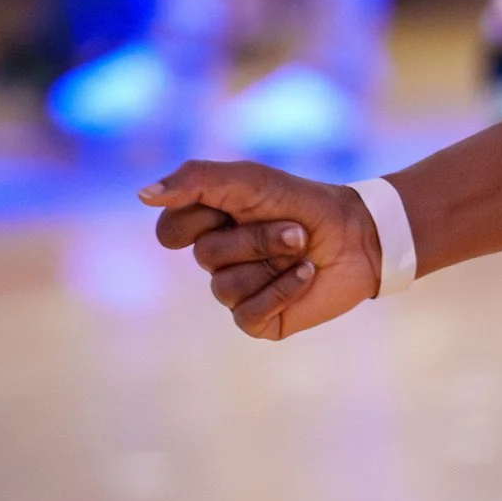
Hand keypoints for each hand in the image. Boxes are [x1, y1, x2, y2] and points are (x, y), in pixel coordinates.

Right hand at [138, 158, 382, 338]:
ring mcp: (235, 292)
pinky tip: (305, 275)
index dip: (203, 218)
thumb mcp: (248, 180)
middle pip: (205, 256)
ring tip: (302, 249)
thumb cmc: (303, 203)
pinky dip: (281, 291)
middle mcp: (215, 260)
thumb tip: (141, 195)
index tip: (239, 204)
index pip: (170, 232)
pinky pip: (247, 314)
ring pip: (224, 287)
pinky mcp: (259, 320)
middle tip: (293, 228)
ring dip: (271, 262)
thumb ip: (194, 180)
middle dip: (255, 238)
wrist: (359, 235)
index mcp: (204, 226)